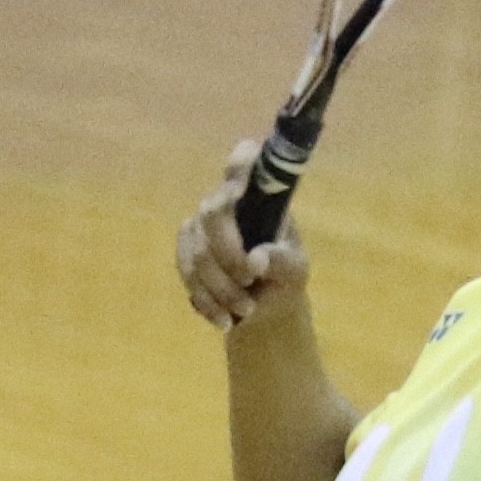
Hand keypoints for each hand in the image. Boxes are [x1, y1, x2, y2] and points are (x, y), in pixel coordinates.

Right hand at [176, 139, 310, 328]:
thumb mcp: (295, 271)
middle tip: (251, 280)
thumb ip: (282, 261)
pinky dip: (208, 300)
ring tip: (246, 310)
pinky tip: (225, 319)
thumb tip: (256, 260)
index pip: (245, 163)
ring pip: (199, 253)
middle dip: (229, 254)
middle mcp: (224, 201)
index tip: (244, 174)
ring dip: (222, 288)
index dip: (241, 161)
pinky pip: (187, 273)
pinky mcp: (185, 249)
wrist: (263, 305)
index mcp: (258, 195)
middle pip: (213, 214)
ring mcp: (200, 224)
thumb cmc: (285, 276)